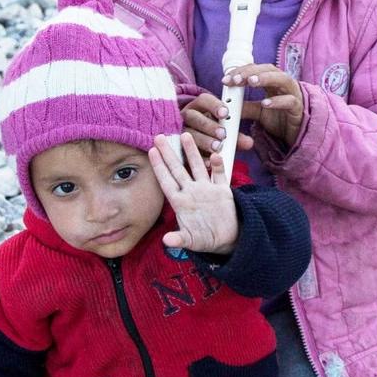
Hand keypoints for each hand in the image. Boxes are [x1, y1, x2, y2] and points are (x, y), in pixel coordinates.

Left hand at [149, 134, 237, 253]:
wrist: (226, 239)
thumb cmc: (204, 239)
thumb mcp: (191, 241)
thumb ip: (179, 239)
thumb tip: (167, 241)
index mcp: (180, 202)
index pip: (166, 181)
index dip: (159, 167)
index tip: (151, 151)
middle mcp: (191, 192)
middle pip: (178, 169)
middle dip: (169, 153)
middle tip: (159, 135)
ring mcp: (207, 189)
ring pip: (198, 166)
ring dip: (192, 152)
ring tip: (186, 135)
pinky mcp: (223, 191)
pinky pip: (220, 175)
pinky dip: (218, 166)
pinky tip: (215, 156)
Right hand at [181, 91, 253, 157]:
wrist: (191, 151)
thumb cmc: (212, 137)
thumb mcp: (224, 133)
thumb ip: (236, 136)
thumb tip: (249, 143)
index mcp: (199, 107)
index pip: (204, 100)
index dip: (214, 105)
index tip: (225, 113)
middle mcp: (186, 117)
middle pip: (193, 116)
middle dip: (209, 125)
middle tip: (223, 134)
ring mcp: (178, 132)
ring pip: (188, 133)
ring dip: (203, 140)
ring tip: (217, 148)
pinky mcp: (177, 148)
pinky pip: (184, 151)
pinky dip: (198, 156)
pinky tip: (209, 162)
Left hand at [223, 63, 304, 147]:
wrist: (297, 136)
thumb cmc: (280, 120)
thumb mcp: (259, 113)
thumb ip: (245, 107)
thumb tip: (228, 104)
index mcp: (272, 83)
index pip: (256, 70)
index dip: (241, 72)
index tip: (226, 80)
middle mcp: (283, 85)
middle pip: (268, 69)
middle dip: (251, 72)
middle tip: (236, 79)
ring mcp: (293, 95)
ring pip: (282, 79)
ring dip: (266, 78)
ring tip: (251, 82)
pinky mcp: (299, 108)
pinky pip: (290, 101)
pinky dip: (277, 101)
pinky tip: (265, 103)